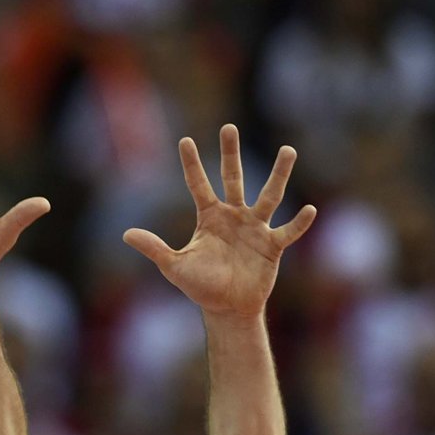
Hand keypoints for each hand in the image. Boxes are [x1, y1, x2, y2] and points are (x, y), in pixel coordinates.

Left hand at [123, 126, 315, 318]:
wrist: (226, 307)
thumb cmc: (200, 286)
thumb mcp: (173, 265)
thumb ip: (153, 248)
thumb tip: (125, 234)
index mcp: (209, 217)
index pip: (198, 185)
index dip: (191, 164)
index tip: (185, 140)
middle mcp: (234, 216)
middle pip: (233, 178)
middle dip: (230, 154)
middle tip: (229, 127)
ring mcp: (255, 228)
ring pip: (269, 195)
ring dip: (278, 174)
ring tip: (288, 150)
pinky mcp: (272, 246)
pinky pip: (288, 231)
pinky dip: (299, 222)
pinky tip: (310, 208)